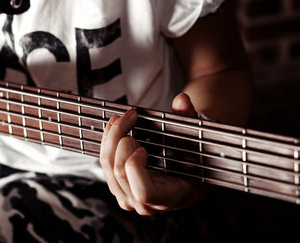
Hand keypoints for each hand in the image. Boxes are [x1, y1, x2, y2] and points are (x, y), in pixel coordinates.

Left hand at [99, 93, 211, 214]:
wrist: (189, 176)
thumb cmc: (197, 162)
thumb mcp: (199, 144)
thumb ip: (189, 120)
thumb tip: (182, 100)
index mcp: (168, 197)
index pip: (143, 191)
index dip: (136, 167)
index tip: (142, 148)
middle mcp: (144, 203)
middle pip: (119, 171)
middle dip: (121, 139)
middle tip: (132, 117)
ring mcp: (127, 196)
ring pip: (107, 165)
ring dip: (111, 136)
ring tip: (123, 117)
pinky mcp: (117, 186)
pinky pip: (104, 163)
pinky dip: (107, 140)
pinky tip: (116, 126)